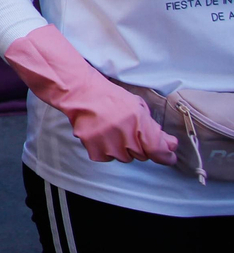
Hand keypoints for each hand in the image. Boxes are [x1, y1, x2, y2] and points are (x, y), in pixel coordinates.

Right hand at [5, 24, 177, 165]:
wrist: (81, 94)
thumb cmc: (110, 97)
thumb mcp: (138, 107)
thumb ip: (155, 129)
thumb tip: (171, 145)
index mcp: (140, 125)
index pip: (159, 151)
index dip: (166, 155)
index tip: (168, 155)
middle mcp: (126, 138)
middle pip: (142, 155)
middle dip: (140, 146)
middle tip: (130, 131)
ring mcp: (110, 146)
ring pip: (124, 158)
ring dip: (123, 148)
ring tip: (113, 131)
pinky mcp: (95, 150)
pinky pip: (107, 158)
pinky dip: (106, 150)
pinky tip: (103, 136)